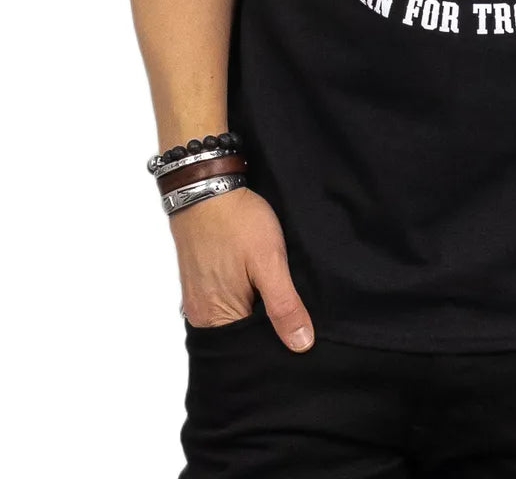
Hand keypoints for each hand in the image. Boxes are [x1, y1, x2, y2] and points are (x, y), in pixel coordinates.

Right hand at [171, 186, 314, 351]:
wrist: (206, 186)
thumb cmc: (237, 222)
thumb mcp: (270, 261)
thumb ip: (284, 306)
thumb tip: (301, 344)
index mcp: (215, 317)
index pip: (250, 348)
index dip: (276, 342)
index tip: (298, 330)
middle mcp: (200, 314)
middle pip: (239, 336)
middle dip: (265, 327)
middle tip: (292, 308)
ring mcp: (196, 297)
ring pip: (233, 317)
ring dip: (254, 309)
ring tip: (276, 293)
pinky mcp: (198, 280)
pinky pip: (224, 301)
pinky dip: (243, 296)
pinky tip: (258, 282)